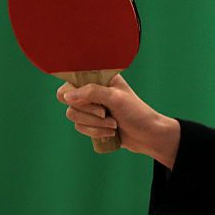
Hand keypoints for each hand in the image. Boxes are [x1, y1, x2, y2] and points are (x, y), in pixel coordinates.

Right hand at [56, 74, 180, 168]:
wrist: (148, 136)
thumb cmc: (136, 113)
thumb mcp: (115, 98)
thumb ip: (91, 92)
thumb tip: (66, 95)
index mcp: (100, 79)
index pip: (72, 82)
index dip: (76, 94)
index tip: (92, 101)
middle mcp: (94, 91)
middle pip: (70, 102)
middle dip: (90, 113)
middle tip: (107, 113)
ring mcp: (92, 107)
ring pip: (73, 116)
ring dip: (95, 124)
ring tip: (114, 124)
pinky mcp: (92, 122)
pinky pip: (79, 128)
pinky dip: (95, 132)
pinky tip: (111, 132)